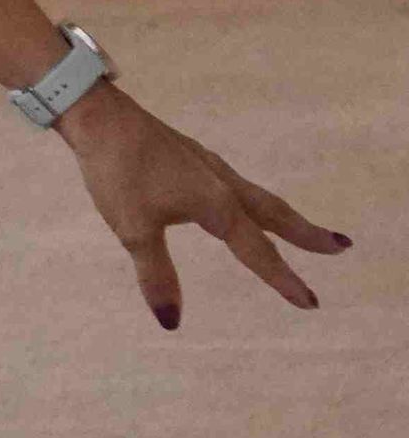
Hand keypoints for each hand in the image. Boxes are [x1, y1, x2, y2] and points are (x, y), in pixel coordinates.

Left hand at [59, 85, 352, 328]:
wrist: (96, 114)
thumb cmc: (116, 170)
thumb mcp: (134, 229)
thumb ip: (157, 275)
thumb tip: (172, 322)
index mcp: (215, 203)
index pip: (257, 250)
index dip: (283, 279)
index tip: (311, 303)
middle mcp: (220, 182)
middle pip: (274, 213)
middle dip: (307, 234)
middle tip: (341, 246)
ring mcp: (205, 166)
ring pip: (256, 196)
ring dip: (283, 216)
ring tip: (302, 231)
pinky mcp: (188, 157)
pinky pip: (234, 185)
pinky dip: (252, 201)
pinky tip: (238, 204)